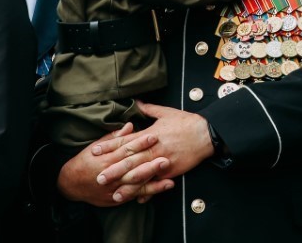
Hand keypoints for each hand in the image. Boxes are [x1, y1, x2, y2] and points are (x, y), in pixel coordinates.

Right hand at [57, 122, 172, 206]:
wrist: (71, 184)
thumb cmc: (85, 161)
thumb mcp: (96, 146)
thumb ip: (115, 137)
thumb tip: (130, 125)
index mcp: (106, 158)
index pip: (126, 148)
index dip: (140, 142)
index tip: (153, 136)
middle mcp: (111, 173)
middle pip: (133, 167)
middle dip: (150, 163)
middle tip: (167, 157)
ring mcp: (114, 187)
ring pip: (136, 183)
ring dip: (153, 180)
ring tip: (170, 175)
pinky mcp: (117, 198)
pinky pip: (135, 195)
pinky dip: (149, 192)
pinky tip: (162, 188)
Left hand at [95, 102, 213, 203]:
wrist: (205, 134)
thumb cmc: (185, 122)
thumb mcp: (166, 112)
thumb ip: (149, 109)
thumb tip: (137, 102)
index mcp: (150, 134)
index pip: (125, 141)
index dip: (109, 146)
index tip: (95, 151)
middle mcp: (153, 149)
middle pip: (130, 161)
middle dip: (113, 170)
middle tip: (98, 177)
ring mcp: (162, 161)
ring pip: (142, 175)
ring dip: (127, 185)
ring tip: (115, 194)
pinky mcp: (172, 171)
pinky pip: (157, 183)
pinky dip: (148, 192)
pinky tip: (139, 199)